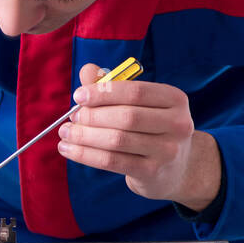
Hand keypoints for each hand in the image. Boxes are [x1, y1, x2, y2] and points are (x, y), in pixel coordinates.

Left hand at [56, 63, 220, 209]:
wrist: (173, 168)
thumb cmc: (149, 127)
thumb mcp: (138, 104)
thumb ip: (112, 85)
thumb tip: (88, 70)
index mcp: (174, 99)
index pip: (137, 91)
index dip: (104, 92)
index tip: (78, 95)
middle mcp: (177, 124)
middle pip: (127, 117)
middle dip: (93, 116)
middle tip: (72, 117)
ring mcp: (167, 150)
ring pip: (117, 140)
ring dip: (84, 136)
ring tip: (65, 133)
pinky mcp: (152, 172)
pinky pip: (111, 162)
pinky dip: (85, 154)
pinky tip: (68, 149)